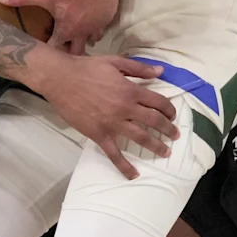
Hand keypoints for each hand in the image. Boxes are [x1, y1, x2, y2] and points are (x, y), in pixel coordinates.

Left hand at [0, 0, 120, 54]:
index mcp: (66, 31)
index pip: (55, 48)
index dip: (49, 52)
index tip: (45, 54)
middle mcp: (82, 34)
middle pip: (77, 52)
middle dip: (70, 53)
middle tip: (64, 51)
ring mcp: (96, 27)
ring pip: (93, 41)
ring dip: (86, 40)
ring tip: (81, 35)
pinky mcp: (107, 18)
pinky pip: (102, 27)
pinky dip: (98, 26)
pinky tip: (95, 20)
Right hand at [36, 52, 177, 178]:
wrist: (60, 79)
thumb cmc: (87, 68)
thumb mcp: (115, 62)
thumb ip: (139, 69)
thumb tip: (160, 71)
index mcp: (130, 90)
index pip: (158, 102)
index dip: (169, 109)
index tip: (172, 115)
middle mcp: (125, 108)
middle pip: (154, 121)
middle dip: (168, 130)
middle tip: (175, 136)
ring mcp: (112, 123)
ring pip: (140, 138)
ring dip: (156, 146)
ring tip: (165, 152)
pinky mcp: (99, 134)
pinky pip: (114, 153)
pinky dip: (124, 166)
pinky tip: (134, 174)